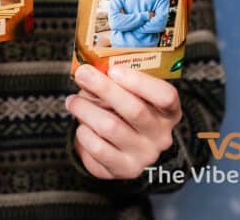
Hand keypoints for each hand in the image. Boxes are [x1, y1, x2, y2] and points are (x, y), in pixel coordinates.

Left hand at [66, 64, 181, 178]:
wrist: (114, 147)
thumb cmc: (118, 111)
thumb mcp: (120, 93)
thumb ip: (108, 82)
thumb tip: (86, 74)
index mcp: (167, 112)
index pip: (166, 96)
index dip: (140, 82)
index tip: (114, 70)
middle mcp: (161, 136)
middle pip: (135, 110)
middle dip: (104, 88)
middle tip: (82, 74)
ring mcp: (145, 155)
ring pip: (110, 127)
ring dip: (85, 109)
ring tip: (72, 102)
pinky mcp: (125, 169)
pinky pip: (97, 148)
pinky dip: (83, 133)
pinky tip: (81, 126)